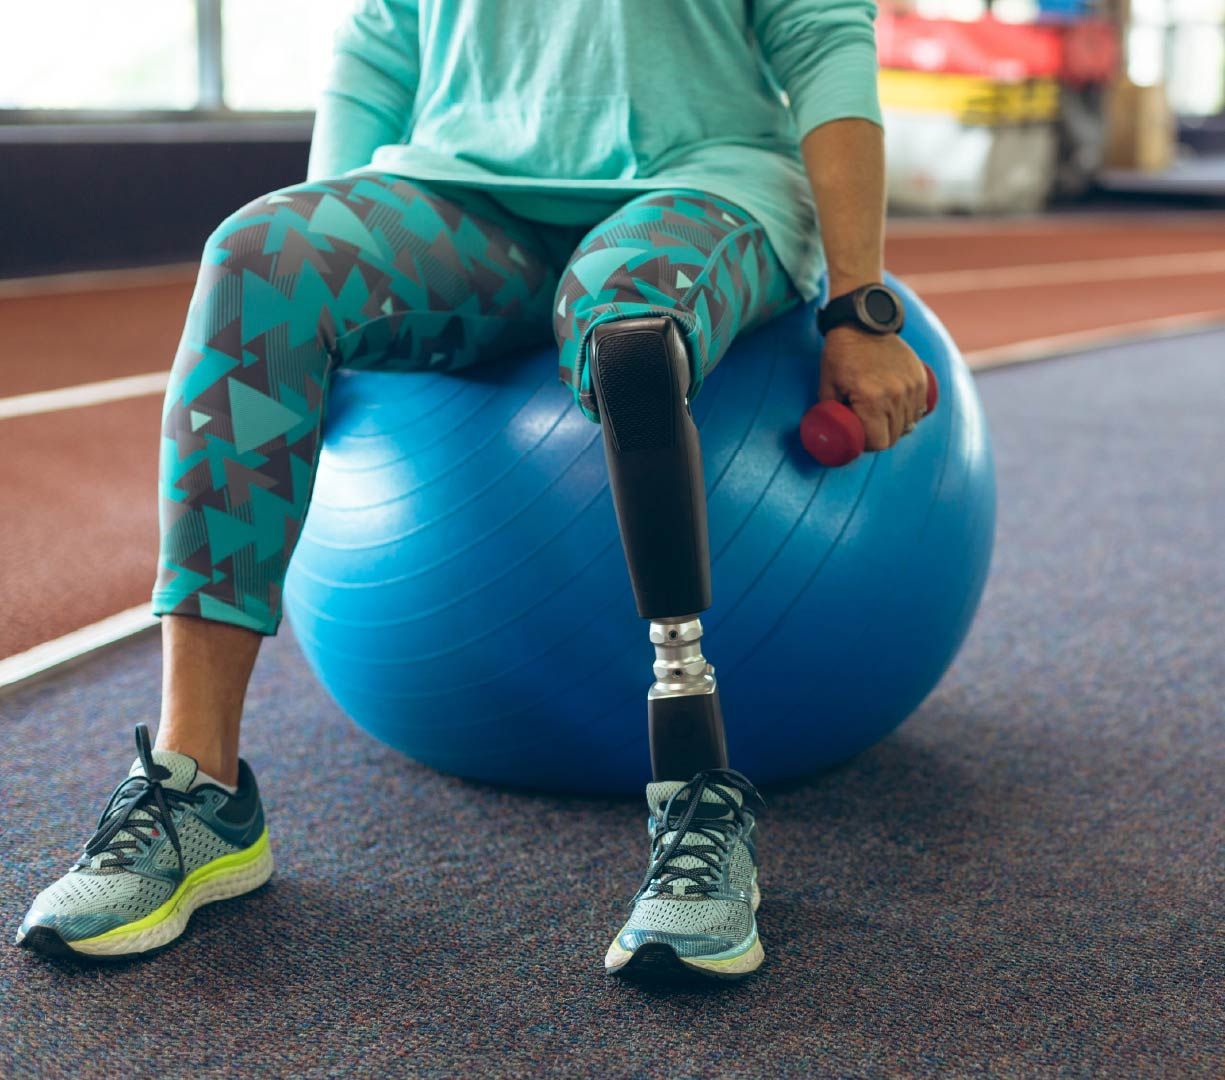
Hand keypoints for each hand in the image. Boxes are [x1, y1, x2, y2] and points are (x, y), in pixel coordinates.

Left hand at [818, 327, 927, 450]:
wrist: (864, 323)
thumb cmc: (841, 354)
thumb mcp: (827, 385)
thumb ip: (830, 412)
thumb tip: (831, 433)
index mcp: (872, 399)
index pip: (879, 442)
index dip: (867, 445)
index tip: (859, 437)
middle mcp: (896, 395)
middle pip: (894, 436)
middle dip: (879, 437)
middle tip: (866, 428)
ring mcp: (912, 387)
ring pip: (908, 424)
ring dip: (894, 426)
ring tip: (879, 416)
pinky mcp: (921, 378)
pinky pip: (919, 409)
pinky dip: (908, 414)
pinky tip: (895, 408)